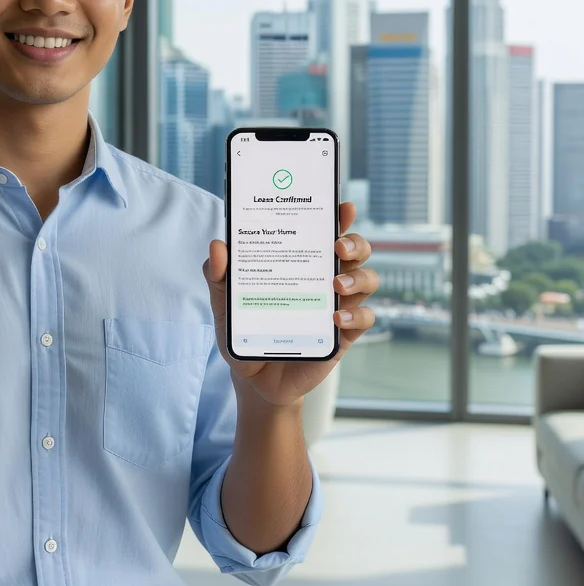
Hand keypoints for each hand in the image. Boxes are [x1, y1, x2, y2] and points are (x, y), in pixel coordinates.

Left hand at [203, 201, 378, 407]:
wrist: (253, 379)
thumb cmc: (245, 331)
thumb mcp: (225, 303)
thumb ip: (219, 275)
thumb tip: (217, 246)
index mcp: (301, 263)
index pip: (325, 233)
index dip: (338, 217)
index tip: (342, 206)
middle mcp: (324, 279)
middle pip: (357, 251)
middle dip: (355, 242)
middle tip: (337, 246)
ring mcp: (337, 305)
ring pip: (368, 280)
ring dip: (357, 278)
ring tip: (335, 284)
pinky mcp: (342, 335)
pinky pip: (364, 319)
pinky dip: (355, 316)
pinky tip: (335, 318)